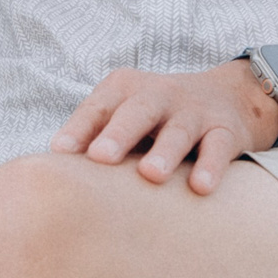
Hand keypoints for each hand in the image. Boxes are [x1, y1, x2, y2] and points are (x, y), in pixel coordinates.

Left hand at [49, 62, 277, 193]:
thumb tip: (52, 167)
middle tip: (100, 158)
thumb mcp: (124, 113)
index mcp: (126, 88)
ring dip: (165, 152)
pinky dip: (211, 167)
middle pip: (137, 111)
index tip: (60, 152)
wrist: (225, 97)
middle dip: (119, 133)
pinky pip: (217, 148)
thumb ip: (93, 134)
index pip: (99, 107)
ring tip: (151, 175)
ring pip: (178, 131)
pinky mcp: (224, 131)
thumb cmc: (156, 115)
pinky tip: (200, 188)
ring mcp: (193, 112)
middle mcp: (159, 95)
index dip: (80, 128)